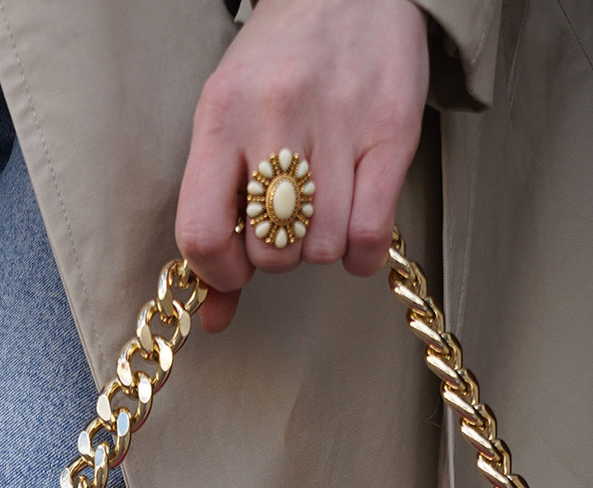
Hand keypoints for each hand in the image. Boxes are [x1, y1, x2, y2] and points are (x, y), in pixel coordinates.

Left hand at [175, 0, 429, 331]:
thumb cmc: (279, 65)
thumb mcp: (229, 122)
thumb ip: (215, 215)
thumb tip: (212, 316)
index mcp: (221, 115)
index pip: (201, 233)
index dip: (217, 273)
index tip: (233, 269)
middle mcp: (274, 115)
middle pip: (270, 252)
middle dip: (277, 255)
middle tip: (285, 224)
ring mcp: (336, 122)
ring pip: (322, 249)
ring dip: (322, 246)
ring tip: (322, 208)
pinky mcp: (391, 130)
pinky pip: (370, 235)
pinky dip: (363, 253)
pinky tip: (357, 228)